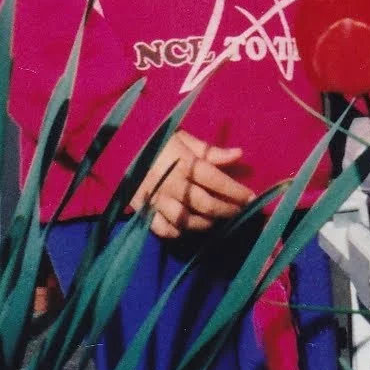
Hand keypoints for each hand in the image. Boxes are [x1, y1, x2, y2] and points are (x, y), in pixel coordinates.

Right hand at [132, 130, 254, 239]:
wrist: (117, 145)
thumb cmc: (156, 138)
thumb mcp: (184, 138)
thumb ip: (210, 150)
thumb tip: (239, 154)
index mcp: (183, 163)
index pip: (216, 181)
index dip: (236, 191)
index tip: (252, 197)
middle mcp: (171, 184)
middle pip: (205, 204)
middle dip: (226, 210)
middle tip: (240, 211)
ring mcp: (156, 199)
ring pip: (186, 220)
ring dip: (206, 223)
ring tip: (218, 220)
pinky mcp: (142, 209)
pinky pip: (162, 229)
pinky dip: (177, 232)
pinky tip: (188, 228)